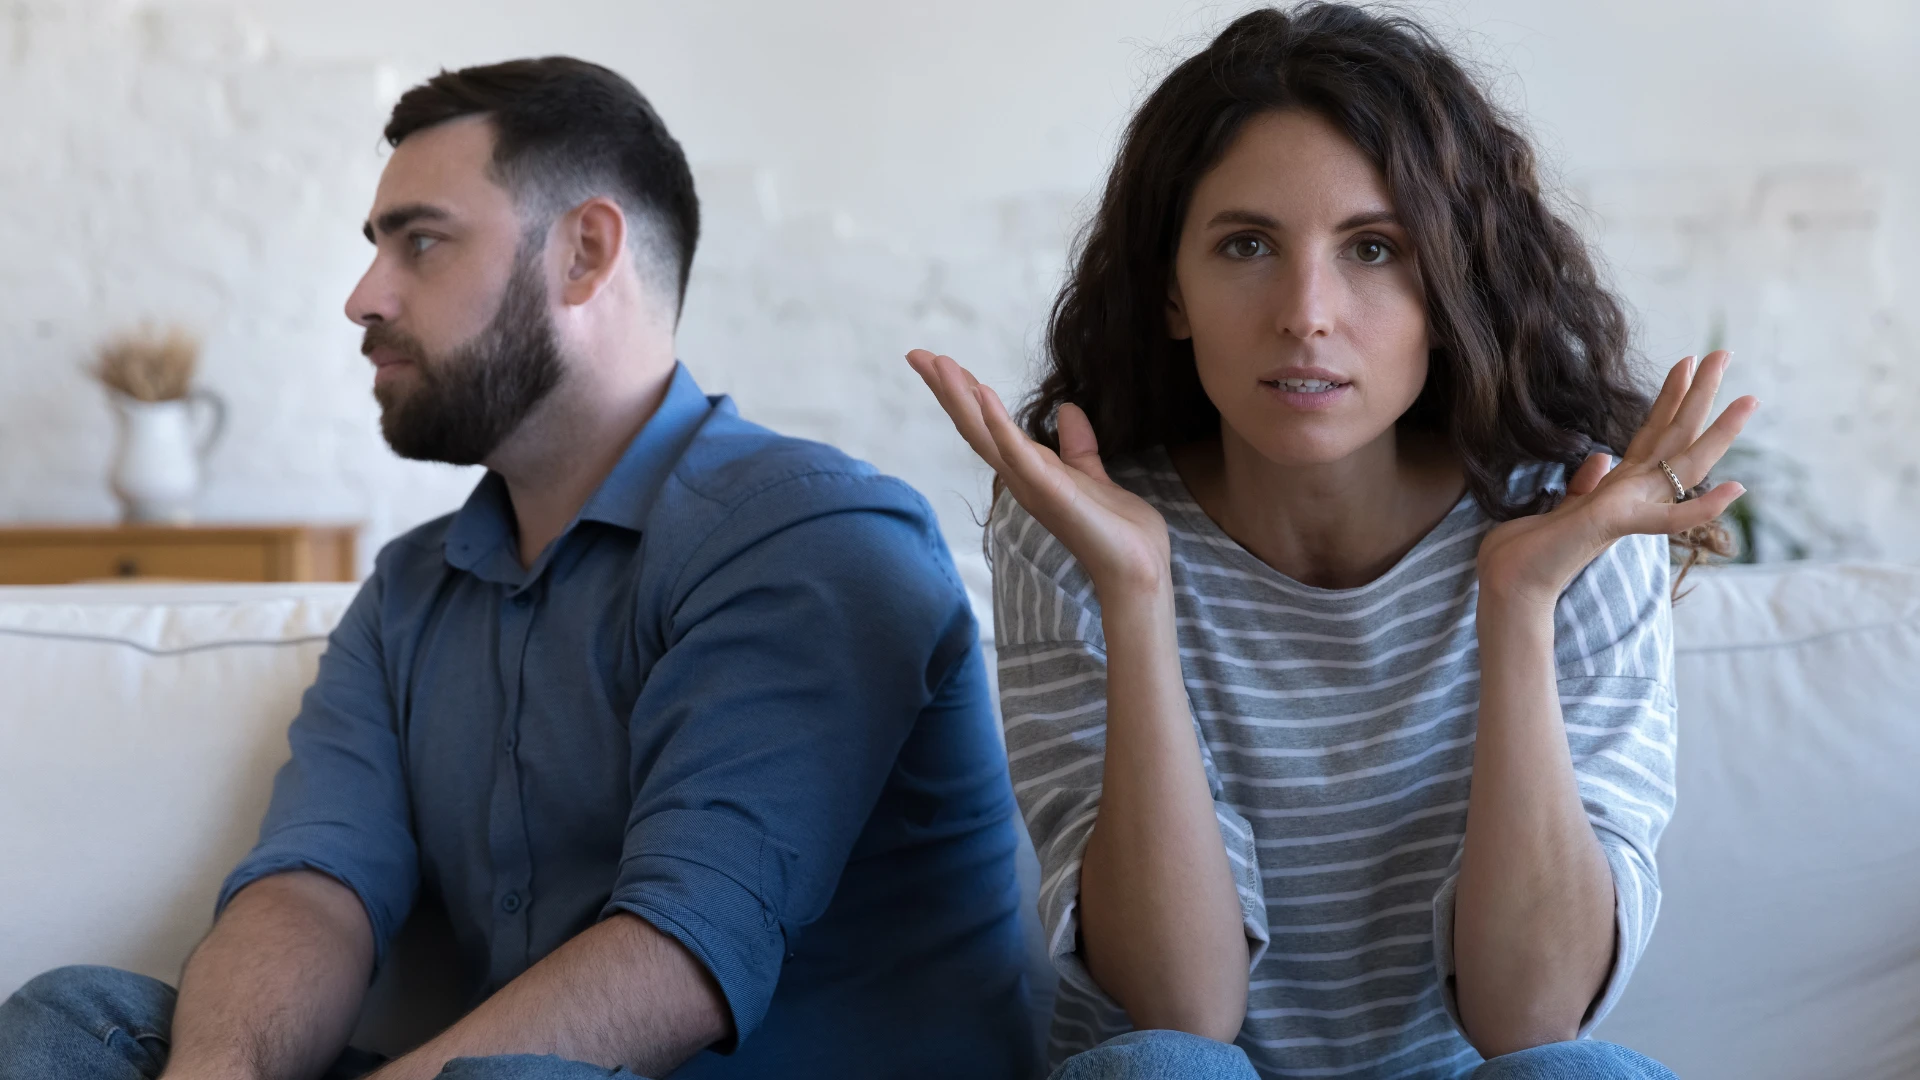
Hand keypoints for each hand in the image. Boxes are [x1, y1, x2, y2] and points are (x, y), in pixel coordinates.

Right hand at [906, 349, 1170, 594]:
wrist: (1138, 570)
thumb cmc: (1116, 531)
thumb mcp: (1094, 474)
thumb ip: (1078, 447)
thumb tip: (1068, 410)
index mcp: (1029, 471)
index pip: (987, 426)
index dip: (964, 393)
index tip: (939, 362)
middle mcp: (1021, 478)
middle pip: (973, 426)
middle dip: (945, 390)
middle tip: (917, 355)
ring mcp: (1031, 485)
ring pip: (984, 436)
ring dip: (960, 398)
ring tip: (938, 364)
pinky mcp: (1050, 492)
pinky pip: (1018, 455)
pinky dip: (999, 425)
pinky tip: (983, 394)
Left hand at [1476, 350, 1757, 607]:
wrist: (1510, 588)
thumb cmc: (1528, 552)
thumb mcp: (1557, 506)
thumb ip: (1585, 484)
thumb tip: (1601, 457)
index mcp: (1617, 488)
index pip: (1651, 433)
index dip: (1669, 398)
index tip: (1687, 362)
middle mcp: (1631, 495)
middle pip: (1675, 435)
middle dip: (1700, 394)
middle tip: (1724, 352)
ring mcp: (1629, 510)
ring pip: (1684, 464)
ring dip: (1718, 433)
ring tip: (1748, 399)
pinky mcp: (1615, 526)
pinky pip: (1666, 517)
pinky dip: (1700, 507)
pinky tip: (1734, 489)